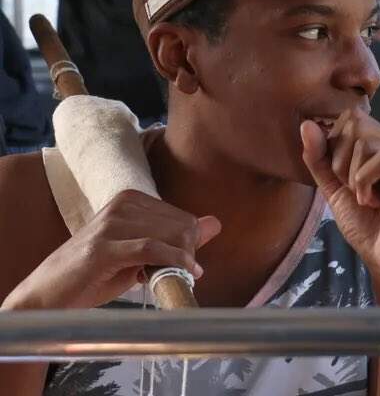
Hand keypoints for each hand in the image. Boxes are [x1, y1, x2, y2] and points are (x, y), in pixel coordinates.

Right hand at [3, 191, 220, 309]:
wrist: (46, 296)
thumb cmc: (94, 276)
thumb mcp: (141, 254)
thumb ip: (176, 238)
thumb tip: (215, 224)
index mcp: (131, 200)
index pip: (183, 218)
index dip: (190, 246)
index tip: (186, 266)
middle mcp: (122, 205)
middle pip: (181, 225)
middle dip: (186, 254)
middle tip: (177, 276)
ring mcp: (111, 223)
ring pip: (170, 236)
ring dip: (178, 262)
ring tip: (170, 279)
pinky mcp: (104, 247)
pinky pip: (152, 249)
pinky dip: (173, 262)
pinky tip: (183, 275)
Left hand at [301, 109, 379, 290]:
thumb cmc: (366, 226)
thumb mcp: (333, 186)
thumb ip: (320, 157)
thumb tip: (307, 125)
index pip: (353, 117)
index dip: (336, 146)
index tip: (346, 180)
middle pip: (357, 124)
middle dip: (342, 161)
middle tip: (355, 190)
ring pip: (366, 141)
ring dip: (354, 176)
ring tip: (367, 198)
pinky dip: (366, 182)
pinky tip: (375, 201)